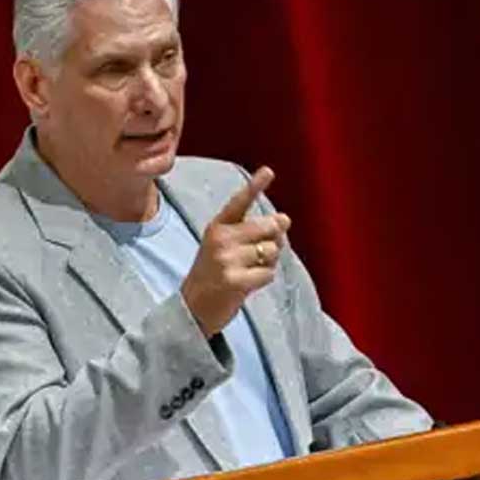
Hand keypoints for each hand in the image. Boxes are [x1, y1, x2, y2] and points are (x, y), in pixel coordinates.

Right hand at [180, 166, 291, 336]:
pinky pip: (268, 273)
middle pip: (267, 227)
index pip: (239, 202)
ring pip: (271, 251)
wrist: (193, 308)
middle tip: (261, 252)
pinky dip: (265, 278)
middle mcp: (221, 239)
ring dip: (269, 261)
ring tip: (250, 270)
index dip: (255, 186)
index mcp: (217, 226)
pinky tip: (249, 283)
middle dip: (275, 238)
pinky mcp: (235, 280)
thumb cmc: (215, 273)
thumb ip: (252, 232)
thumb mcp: (224, 246)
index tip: (269, 171)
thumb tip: (285, 220)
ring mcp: (227, 260)